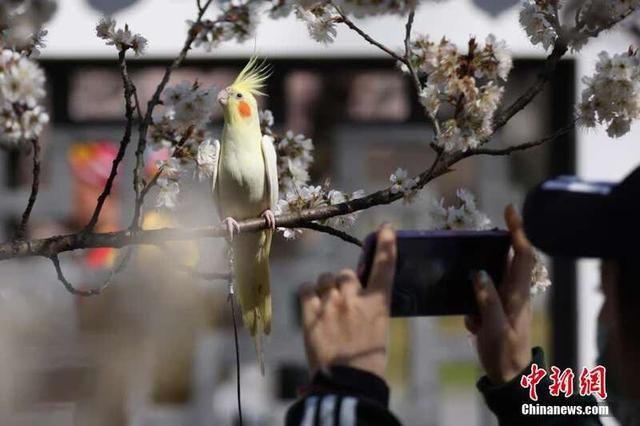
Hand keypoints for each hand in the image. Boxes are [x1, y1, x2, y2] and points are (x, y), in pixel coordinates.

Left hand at [299, 224, 395, 378]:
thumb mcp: (378, 328)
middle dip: (344, 283)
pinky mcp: (311, 314)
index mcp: (377, 303)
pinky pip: (306, 288)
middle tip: (344, 301)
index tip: (385, 228)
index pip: (384, 266)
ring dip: (327, 287)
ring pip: (325, 278)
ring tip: (328, 305)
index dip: (385, 244)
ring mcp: (331, 305)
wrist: (347, 382)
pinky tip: (313, 303)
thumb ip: (369, 306)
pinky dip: (309, 292)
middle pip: (346, 273)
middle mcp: (354, 299)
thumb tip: (359, 293)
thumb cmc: (368, 359)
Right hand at [465, 205, 535, 383]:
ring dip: (485, 265)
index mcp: (518, 293)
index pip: (523, 254)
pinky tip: (469, 309)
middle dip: (501, 240)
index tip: (509, 209)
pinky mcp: (497, 310)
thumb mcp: (493, 327)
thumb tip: (478, 272)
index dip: (518, 231)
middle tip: (483, 228)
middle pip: (512, 258)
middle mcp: (515, 292)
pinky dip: (476, 294)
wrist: (510, 377)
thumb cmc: (504, 352)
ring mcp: (507, 301)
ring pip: (497, 273)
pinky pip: (486, 292)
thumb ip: (487, 299)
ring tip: (468, 258)